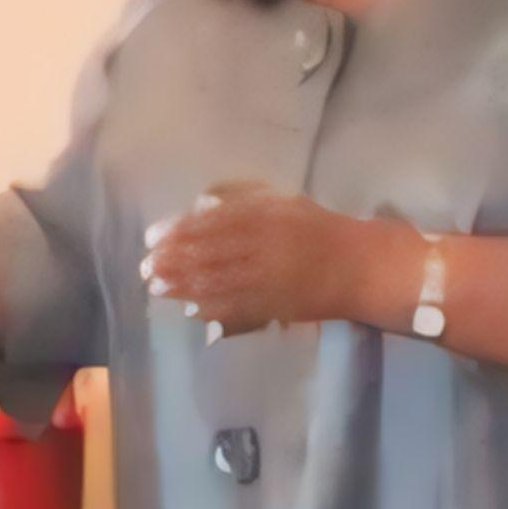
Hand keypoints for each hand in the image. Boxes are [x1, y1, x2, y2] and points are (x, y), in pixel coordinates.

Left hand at [144, 183, 407, 338]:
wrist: (362, 266)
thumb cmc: (319, 229)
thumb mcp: (284, 202)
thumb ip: (244, 200)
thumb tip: (202, 205)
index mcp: (267, 215)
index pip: (212, 222)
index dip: (178, 231)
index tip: (151, 237)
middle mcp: (266, 246)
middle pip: (209, 254)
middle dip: (173, 262)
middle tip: (145, 267)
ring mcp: (271, 278)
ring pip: (219, 282)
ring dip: (184, 286)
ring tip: (156, 287)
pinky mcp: (278, 306)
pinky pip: (239, 308)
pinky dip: (212, 309)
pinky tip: (190, 309)